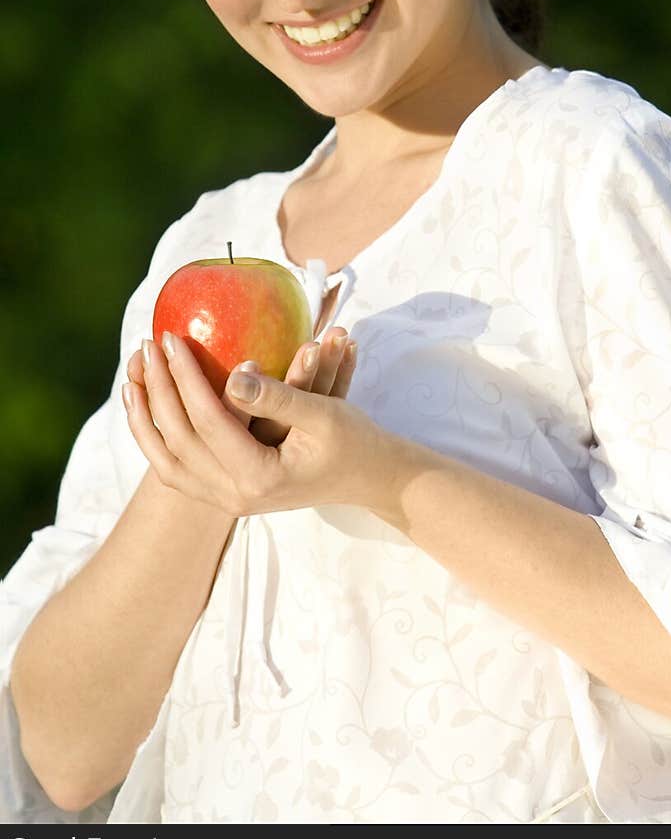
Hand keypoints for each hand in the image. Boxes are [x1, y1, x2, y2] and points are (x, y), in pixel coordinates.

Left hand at [123, 330, 401, 516]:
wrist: (371, 480)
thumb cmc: (355, 441)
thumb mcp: (324, 414)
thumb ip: (278, 396)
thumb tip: (234, 372)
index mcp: (259, 477)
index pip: (208, 421)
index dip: (186, 377)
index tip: (171, 338)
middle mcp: (236, 496)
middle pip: (178, 441)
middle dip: (158, 390)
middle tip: (148, 346)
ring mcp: (229, 500)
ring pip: (167, 462)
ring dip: (144, 419)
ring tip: (131, 377)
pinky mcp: (228, 493)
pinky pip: (176, 469)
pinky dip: (155, 439)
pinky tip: (147, 409)